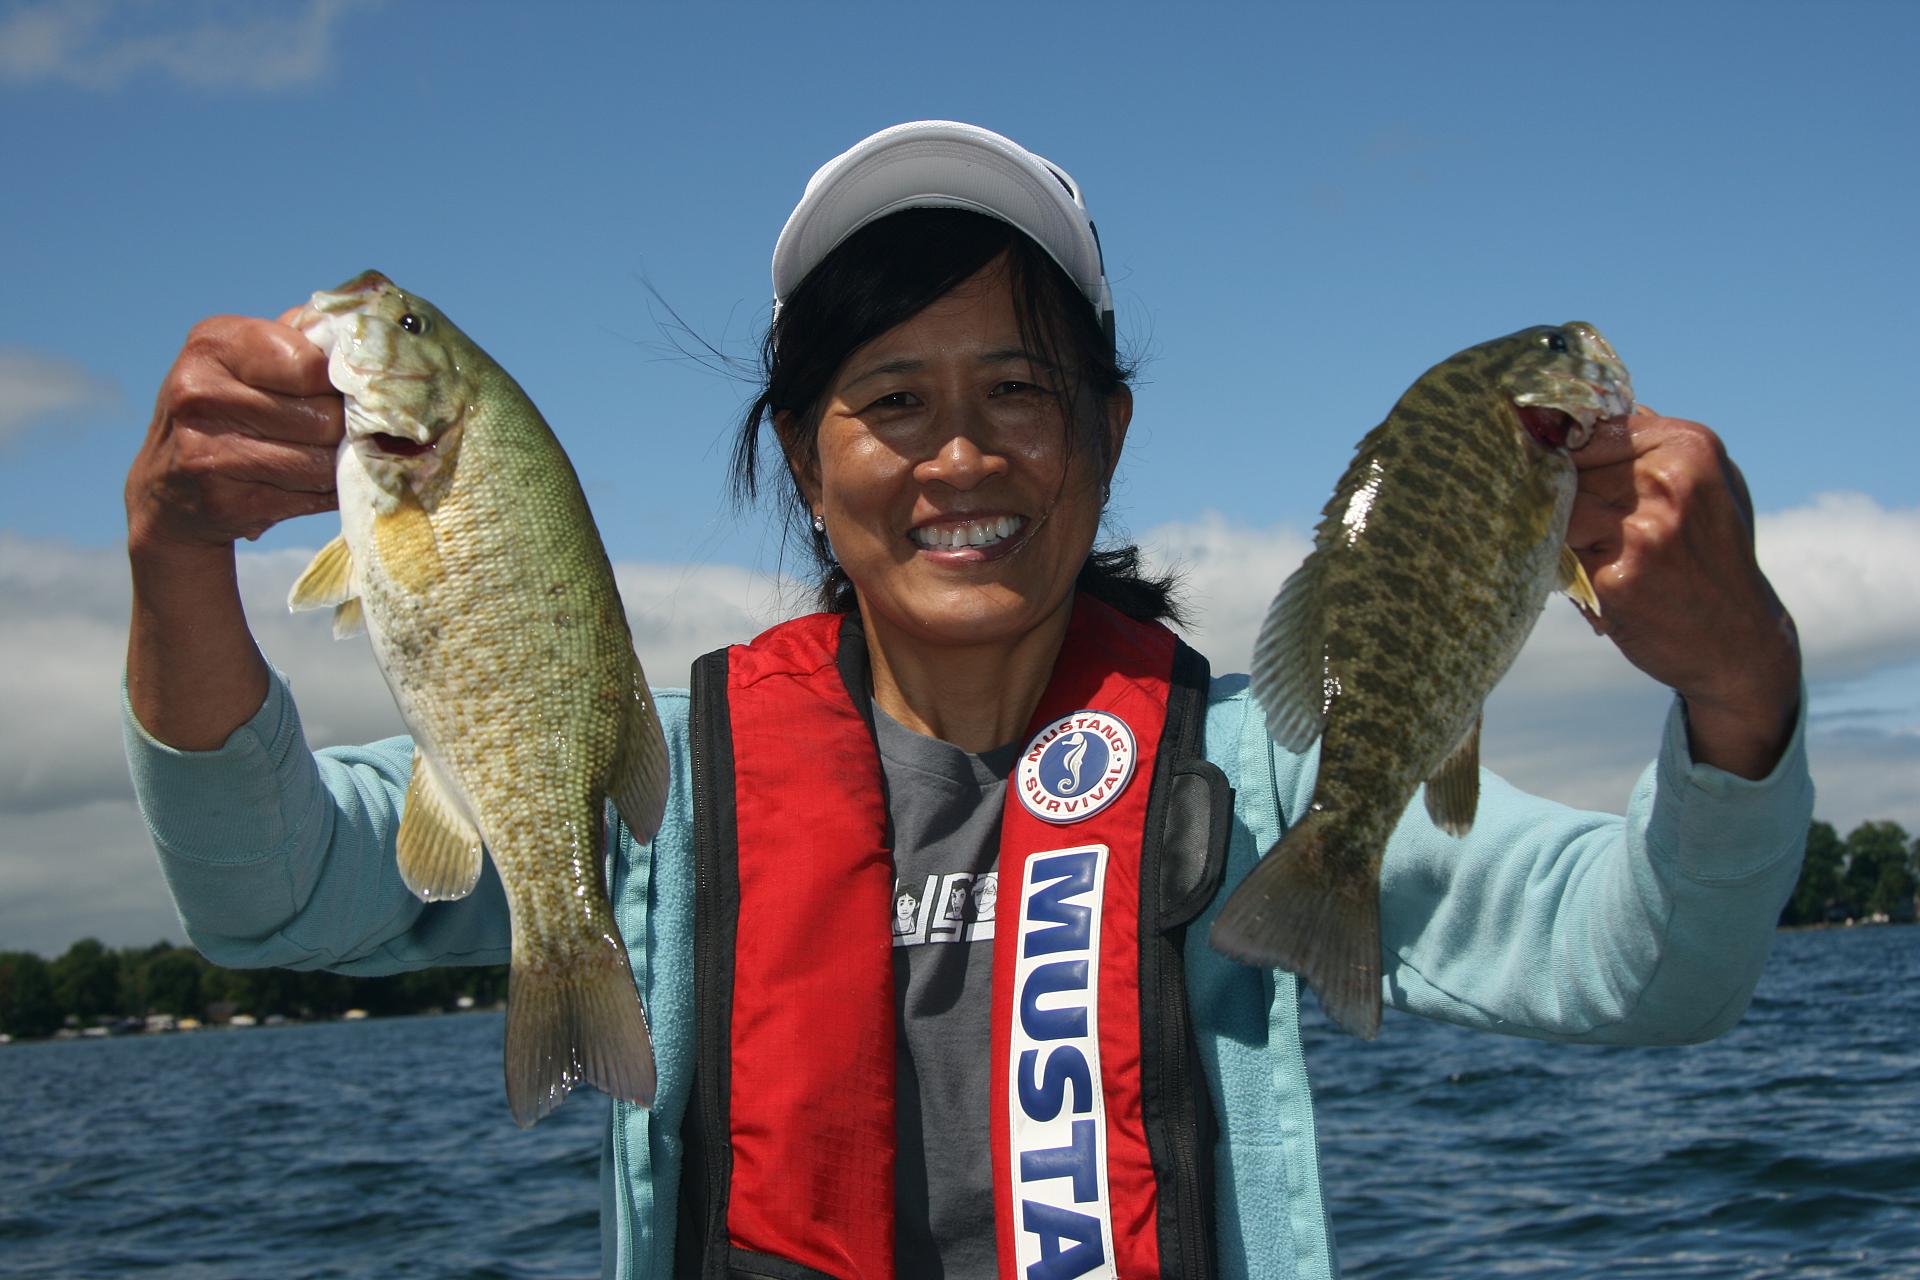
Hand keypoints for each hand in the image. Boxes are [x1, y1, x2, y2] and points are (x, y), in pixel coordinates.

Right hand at [124, 310, 341, 749]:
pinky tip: (314, 486)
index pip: (315, 363)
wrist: (167, 486)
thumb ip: (311, 339)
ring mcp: (206, 449)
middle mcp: (200, 391)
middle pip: (324, 417)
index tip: (362, 395)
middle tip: (359, 434)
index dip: (348, 383)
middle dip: (350, 430)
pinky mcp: (223, 500)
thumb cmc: (235, 408)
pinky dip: (326, 494)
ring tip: (339, 459)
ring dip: (342, 466)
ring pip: (321, 462)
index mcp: (216, 342)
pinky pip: (308, 498)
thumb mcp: (255, 358)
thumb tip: (395, 322)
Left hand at [1566, 407, 1800, 778]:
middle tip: (1558, 515)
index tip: (1534, 459)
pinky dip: (1561, 564)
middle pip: (1569, 470)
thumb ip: (1651, 446)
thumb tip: (1586, 414)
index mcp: (1690, 447)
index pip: (1591, 431)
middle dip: (1555, 493)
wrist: (1738, 640)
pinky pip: (1560, 555)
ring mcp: (1643, 530)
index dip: (1559, 451)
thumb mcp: (1706, 484)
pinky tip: (1590, 578)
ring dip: (1556, 529)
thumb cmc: (1711, 556)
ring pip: (1559, 510)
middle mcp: (1668, 481)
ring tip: (1581, 547)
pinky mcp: (1618, 576)